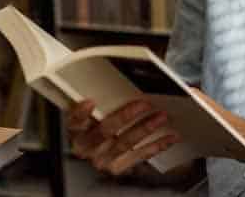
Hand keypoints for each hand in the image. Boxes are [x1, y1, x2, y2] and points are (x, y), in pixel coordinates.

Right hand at [66, 99, 180, 175]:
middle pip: (104, 131)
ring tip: (161, 116)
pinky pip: (138, 156)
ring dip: (146, 128)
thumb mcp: (95, 111)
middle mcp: (86, 147)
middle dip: (125, 116)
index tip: (90, 102)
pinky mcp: (116, 167)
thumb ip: (102, 98)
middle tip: (144, 104)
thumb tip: (120, 77)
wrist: (98, 153)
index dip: (80, 113)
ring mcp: (101, 159)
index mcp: (77, 129)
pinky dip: (157, 146)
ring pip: (124, 143)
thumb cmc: (98, 123)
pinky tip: (170, 137)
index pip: (74, 120)